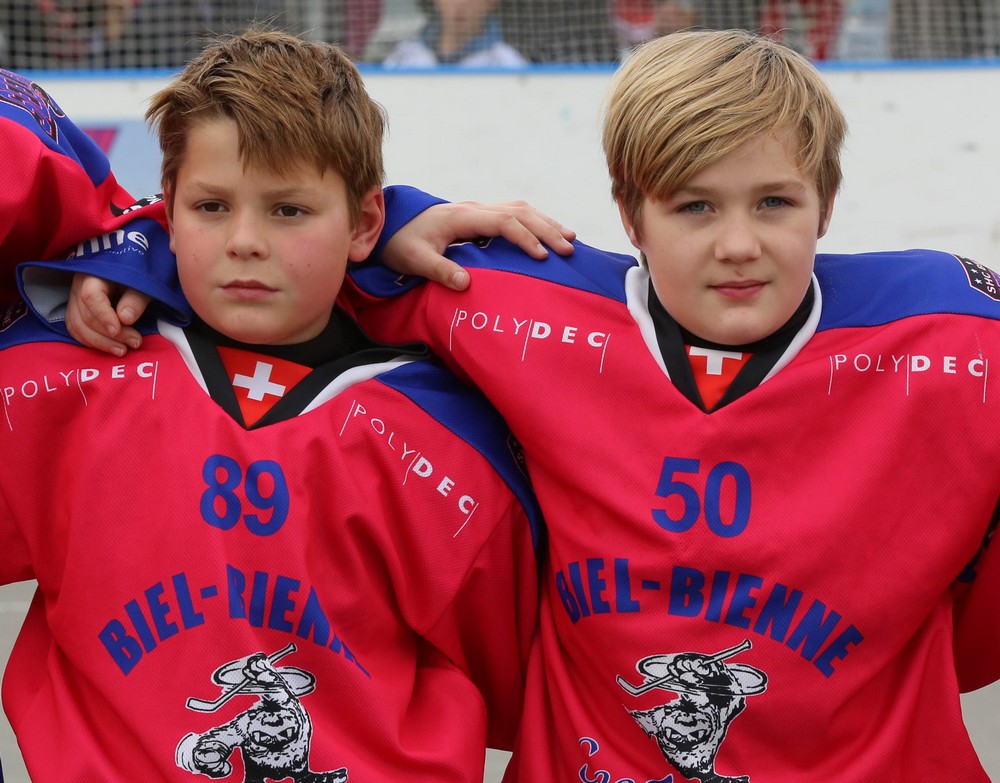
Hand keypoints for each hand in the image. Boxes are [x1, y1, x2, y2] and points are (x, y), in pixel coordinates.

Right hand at [66, 274, 150, 355]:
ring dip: (99, 343)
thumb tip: (125, 319)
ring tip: (122, 350)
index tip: (117, 331)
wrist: (128, 272)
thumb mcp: (142, 284)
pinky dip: (91, 342)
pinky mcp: (76, 311)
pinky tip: (108, 348)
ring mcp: (74, 299)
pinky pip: (76, 329)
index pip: (90, 297)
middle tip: (134, 343)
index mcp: (93, 275)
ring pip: (77, 326)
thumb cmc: (137, 277)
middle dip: (109, 335)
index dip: (103, 316)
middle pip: (85, 316)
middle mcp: (79, 286)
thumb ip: (135, 299)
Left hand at [381, 200, 575, 290]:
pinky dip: (536, 222)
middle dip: (547, 229)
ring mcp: (479, 210)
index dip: (525, 238)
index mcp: (462, 217)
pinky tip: (551, 233)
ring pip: (522, 209)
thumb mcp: (414, 260)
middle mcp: (475, 209)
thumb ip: (439, 271)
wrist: (390, 226)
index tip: (542, 257)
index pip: (504, 221)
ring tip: (570, 239)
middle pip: (520, 212)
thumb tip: (466, 284)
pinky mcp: (481, 217)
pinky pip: (515, 214)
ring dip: (546, 222)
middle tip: (568, 249)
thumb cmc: (401, 245)